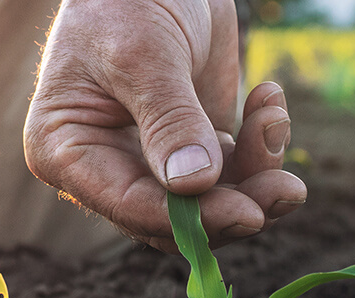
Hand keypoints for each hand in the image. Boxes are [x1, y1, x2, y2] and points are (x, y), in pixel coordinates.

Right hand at [24, 0, 307, 252]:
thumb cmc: (126, 0)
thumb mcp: (143, 54)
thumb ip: (169, 119)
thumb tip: (194, 185)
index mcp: (67, 151)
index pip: (128, 206)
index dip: (189, 219)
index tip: (246, 212)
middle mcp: (106, 165)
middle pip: (174, 219)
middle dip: (235, 204)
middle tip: (287, 190)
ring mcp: (152, 158)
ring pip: (212, 202)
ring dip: (257, 172)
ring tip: (274, 120)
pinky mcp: (194, 144)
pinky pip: (235, 169)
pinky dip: (260, 142)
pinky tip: (269, 100)